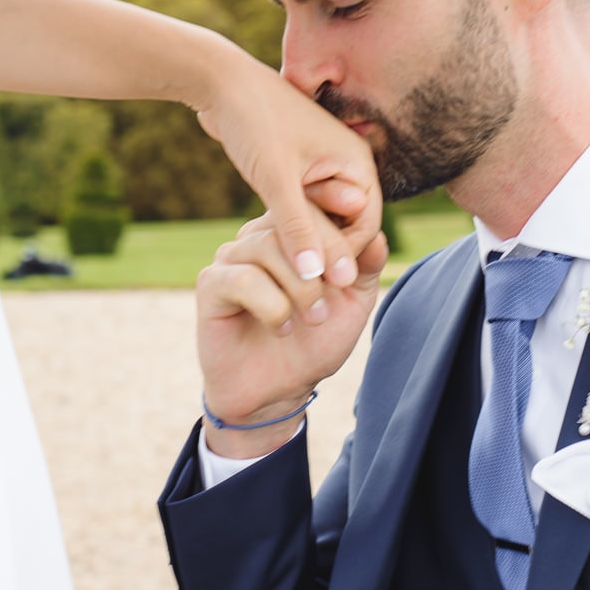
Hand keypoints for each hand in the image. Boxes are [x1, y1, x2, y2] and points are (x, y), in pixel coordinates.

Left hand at [194, 47, 382, 290]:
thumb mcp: (276, 179)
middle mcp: (347, 165)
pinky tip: (269, 244)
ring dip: (306, 241)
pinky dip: (291, 226)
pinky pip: (305, 209)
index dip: (343, 257)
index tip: (315, 286)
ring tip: (281, 271)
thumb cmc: (255, 122)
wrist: (221, 84)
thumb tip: (316, 277)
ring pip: (323, 219)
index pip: (366, 225)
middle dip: (325, 253)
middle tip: (298, 289)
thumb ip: (298, 229)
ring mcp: (324, 167)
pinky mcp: (300, 171)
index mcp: (357, 161)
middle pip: (347, 225)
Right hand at [197, 212, 387, 458]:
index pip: (311, 199)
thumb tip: (378, 233)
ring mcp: (232, 257)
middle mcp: (259, 236)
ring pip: (267, 246)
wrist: (278, 391)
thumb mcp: (352, 302)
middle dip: (325, 247)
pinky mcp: (211, 284)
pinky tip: (283, 327)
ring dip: (300, 285)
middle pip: (290, 218)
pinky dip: (272, 305)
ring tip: (315, 317)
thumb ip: (365, 266)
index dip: (334, 197)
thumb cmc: (315, 341)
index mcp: (292, 234)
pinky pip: (243, 279)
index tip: (359, 205)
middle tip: (342, 283)